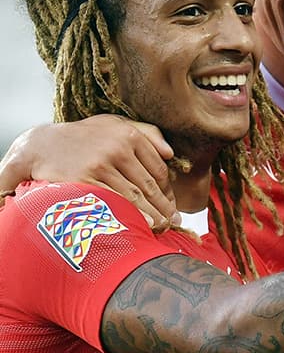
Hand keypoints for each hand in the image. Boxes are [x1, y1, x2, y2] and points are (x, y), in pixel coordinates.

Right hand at [0, 116, 176, 231]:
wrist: (41, 145)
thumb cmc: (84, 137)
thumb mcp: (114, 124)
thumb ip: (146, 133)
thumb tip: (171, 153)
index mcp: (129, 135)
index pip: (158, 169)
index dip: (168, 191)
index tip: (172, 206)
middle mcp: (117, 148)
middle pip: (149, 185)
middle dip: (164, 207)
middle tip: (173, 223)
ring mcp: (100, 164)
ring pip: (135, 195)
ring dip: (152, 215)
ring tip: (162, 228)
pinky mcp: (84, 180)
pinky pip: (113, 201)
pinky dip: (130, 214)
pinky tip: (142, 224)